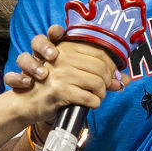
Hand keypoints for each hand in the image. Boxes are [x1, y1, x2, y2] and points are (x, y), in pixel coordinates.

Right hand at [5, 25, 129, 95]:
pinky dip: (94, 103)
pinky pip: (89, 98)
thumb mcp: (70, 72)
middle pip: (101, 67)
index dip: (110, 65)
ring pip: (98, 82)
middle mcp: (62, 56)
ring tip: (98, 96)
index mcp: (65, 46)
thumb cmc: (50, 86)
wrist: (26, 102)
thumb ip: (97, 72)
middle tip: (106, 88)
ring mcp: (60, 73)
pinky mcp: (59, 91)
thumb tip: (125, 80)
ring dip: (102, 93)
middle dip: (108, 81)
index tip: (111, 75)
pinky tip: (90, 104)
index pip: (99, 52)